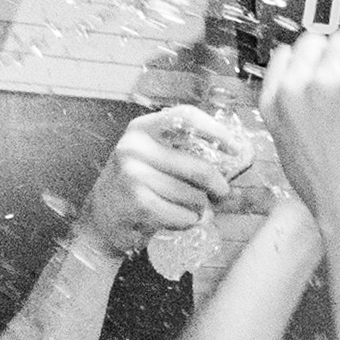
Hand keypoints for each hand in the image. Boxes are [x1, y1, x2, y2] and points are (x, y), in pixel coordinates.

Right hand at [78, 105, 240, 257]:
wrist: (101, 218)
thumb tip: (237, 159)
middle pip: (197, 166)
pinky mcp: (136, 203)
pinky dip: (186, 222)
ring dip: (198, 208)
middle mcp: (134, 147)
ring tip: (187, 209)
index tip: (234, 147)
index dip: (215, 130)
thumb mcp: (154, 160)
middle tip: (222, 193)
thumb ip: (186, 155)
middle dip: (217, 185)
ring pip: (191, 195)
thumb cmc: (137, 187)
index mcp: (142, 129)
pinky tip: (176, 220)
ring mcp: (133, 174)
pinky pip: (180, 215)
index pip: (185, 117)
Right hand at [259, 28, 339, 239]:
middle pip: (320, 41)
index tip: (338, 74)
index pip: (287, 55)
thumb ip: (301, 122)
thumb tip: (325, 106)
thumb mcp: (294, 155)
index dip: (317, 60)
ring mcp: (326, 83)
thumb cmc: (334, 198)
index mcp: (273, 105)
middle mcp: (295, 89)